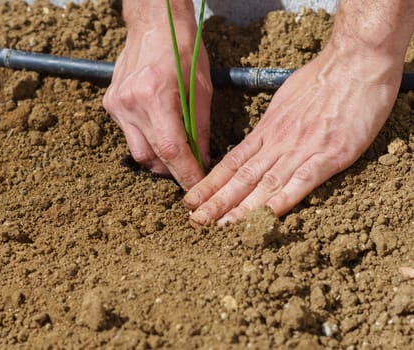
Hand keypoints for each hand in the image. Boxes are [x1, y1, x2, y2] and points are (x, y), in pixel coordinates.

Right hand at [103, 17, 211, 188]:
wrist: (153, 23)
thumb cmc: (182, 48)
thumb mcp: (202, 87)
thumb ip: (201, 127)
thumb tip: (202, 159)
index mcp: (155, 95)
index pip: (170, 149)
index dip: (185, 173)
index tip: (196, 186)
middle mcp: (130, 103)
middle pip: (150, 157)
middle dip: (172, 170)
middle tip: (190, 168)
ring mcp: (117, 104)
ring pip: (137, 151)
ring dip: (158, 158)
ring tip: (176, 150)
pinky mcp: (110, 104)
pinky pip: (129, 135)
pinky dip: (146, 140)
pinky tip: (158, 129)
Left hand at [183, 38, 403, 224]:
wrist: (356, 62)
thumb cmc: (320, 79)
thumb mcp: (284, 101)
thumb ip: (270, 127)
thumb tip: (258, 142)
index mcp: (267, 131)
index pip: (231, 163)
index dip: (210, 185)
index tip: (191, 201)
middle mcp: (279, 142)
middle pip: (242, 177)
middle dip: (217, 202)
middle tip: (196, 220)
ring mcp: (304, 148)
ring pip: (267, 182)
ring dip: (243, 207)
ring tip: (222, 226)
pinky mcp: (332, 153)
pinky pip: (306, 178)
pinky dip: (287, 196)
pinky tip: (270, 214)